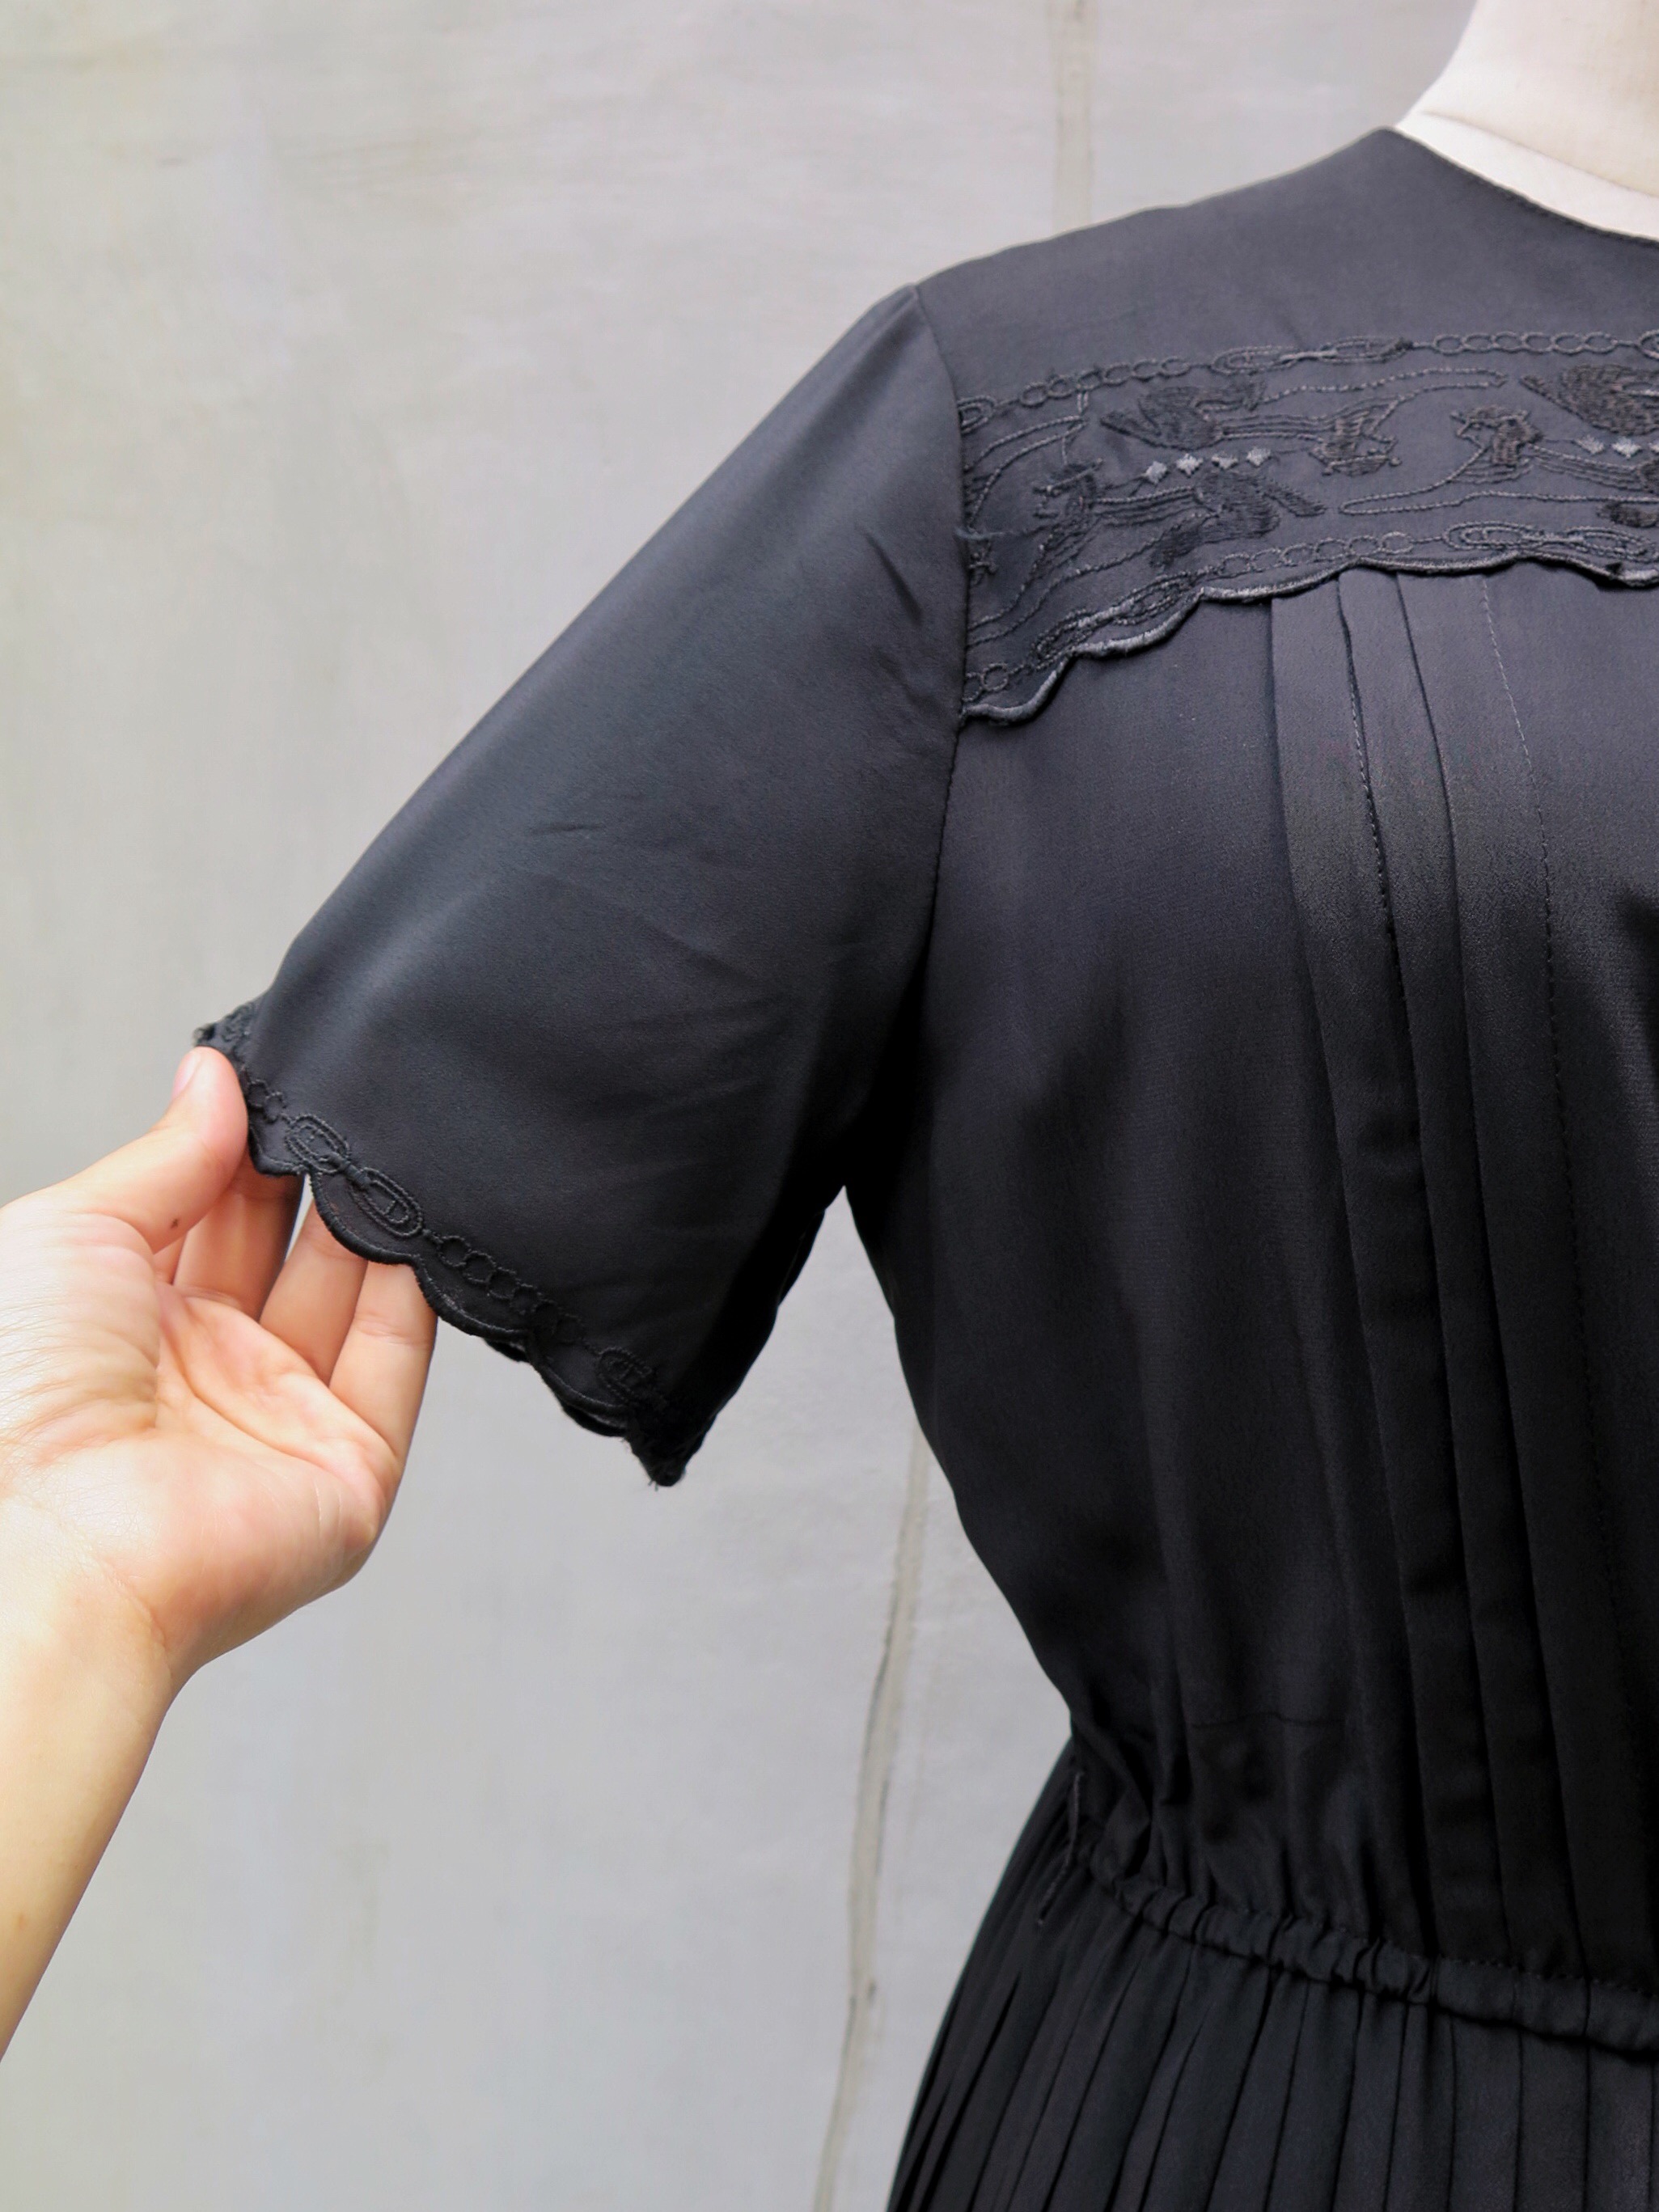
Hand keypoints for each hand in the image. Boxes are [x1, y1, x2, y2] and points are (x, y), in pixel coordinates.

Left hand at [0, 1047, 435, 2048]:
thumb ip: (165, 1157)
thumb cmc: (17, 1402)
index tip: (280, 1077)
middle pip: (286, 1247)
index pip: (209, 1212)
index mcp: (122, 1321)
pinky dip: (419, 1287)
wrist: (53, 1544)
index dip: (244, 1144)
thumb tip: (214, 1076)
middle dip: (313, 1171)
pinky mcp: (349, 1467)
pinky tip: (419, 1217)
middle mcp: (204, 1372)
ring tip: (383, 1142)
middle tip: (341, 1099)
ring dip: (370, 1216)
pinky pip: (399, 1360)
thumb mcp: (70, 1232)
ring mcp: (279, 1420)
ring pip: (352, 1294)